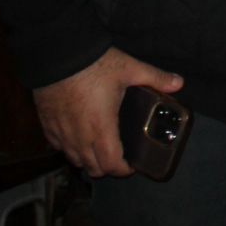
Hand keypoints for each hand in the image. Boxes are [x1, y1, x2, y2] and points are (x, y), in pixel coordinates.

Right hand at [32, 47, 182, 176]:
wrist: (59, 54)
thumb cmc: (95, 65)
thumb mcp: (130, 69)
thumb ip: (156, 78)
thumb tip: (179, 83)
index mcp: (102, 128)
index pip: (111, 164)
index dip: (122, 170)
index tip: (132, 165)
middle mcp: (79, 137)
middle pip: (92, 168)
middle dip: (107, 167)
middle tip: (119, 156)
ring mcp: (60, 132)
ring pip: (73, 159)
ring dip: (88, 159)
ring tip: (100, 149)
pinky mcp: (46, 124)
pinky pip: (57, 146)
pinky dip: (69, 148)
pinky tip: (77, 137)